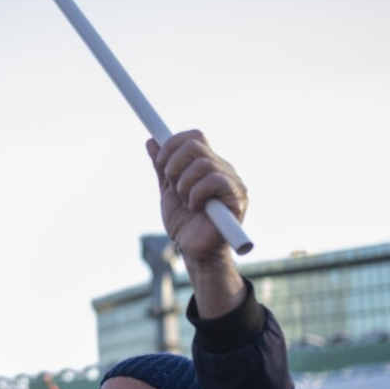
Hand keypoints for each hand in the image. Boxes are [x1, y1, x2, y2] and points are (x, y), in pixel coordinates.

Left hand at [148, 131, 247, 316]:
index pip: (194, 137)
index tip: (160, 162)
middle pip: (195, 144)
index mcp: (208, 164)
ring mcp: (232, 182)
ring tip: (186, 202)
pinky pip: (214, 180)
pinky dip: (196, 194)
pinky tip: (196, 208)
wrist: (194, 251)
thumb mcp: (168, 191)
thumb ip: (162, 167)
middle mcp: (223, 169)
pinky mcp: (238, 197)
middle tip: (172, 186)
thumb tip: (151, 141)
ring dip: (184, 185)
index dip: (172, 143)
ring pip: (202, 163)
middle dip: (174, 164)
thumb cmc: (185, 224)